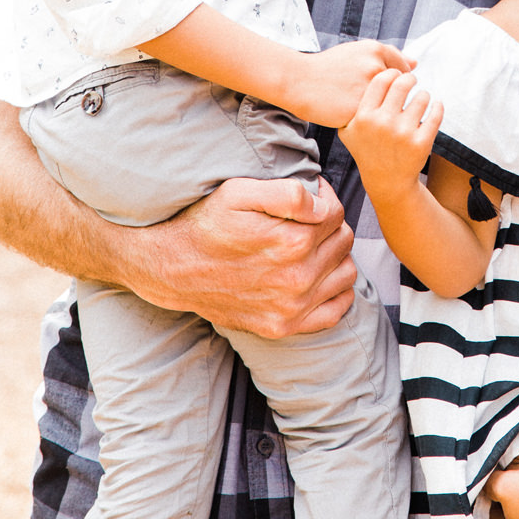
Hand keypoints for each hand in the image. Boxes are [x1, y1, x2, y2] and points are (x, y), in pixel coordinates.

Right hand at [121, 174, 356, 336]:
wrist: (172, 268)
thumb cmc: (206, 224)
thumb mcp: (239, 192)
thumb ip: (289, 193)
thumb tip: (323, 204)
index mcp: (291, 242)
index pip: (336, 213)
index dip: (324, 197)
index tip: (309, 195)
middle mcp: (297, 279)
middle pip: (343, 241)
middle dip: (330, 225)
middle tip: (307, 219)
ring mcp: (291, 308)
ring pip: (346, 273)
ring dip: (336, 255)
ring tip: (312, 245)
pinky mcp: (283, 326)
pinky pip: (335, 311)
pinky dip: (336, 291)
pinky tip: (319, 276)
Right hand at [283, 39, 409, 127]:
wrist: (300, 82)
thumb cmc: (330, 67)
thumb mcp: (357, 52)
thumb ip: (388, 55)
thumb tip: (415, 64)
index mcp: (375, 51)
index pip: (404, 70)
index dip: (395, 82)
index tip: (381, 86)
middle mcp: (374, 69)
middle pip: (399, 89)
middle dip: (392, 97)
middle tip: (373, 99)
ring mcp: (367, 92)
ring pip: (390, 106)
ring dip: (385, 110)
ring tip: (365, 107)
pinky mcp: (359, 111)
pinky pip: (376, 119)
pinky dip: (372, 120)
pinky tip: (356, 114)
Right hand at [340, 68, 442, 203]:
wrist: (387, 181)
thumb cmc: (367, 149)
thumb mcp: (348, 130)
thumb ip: (348, 106)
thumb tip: (357, 76)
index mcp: (363, 117)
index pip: (381, 80)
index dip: (391, 73)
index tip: (396, 74)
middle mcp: (382, 124)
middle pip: (402, 84)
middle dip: (410, 78)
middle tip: (411, 79)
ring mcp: (403, 134)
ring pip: (422, 97)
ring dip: (424, 94)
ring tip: (421, 97)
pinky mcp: (421, 143)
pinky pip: (436, 114)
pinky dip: (438, 106)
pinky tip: (435, 104)